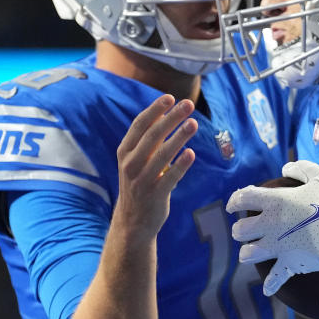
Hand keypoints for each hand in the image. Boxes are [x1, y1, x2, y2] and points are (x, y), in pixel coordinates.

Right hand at [114, 94, 197, 239]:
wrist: (133, 221)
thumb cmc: (139, 184)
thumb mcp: (136, 160)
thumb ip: (148, 140)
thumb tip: (166, 113)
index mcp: (125, 152)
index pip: (140, 125)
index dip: (155, 110)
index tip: (170, 97)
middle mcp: (130, 164)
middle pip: (152, 135)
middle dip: (171, 118)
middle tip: (188, 104)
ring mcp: (141, 180)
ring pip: (162, 154)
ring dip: (179, 137)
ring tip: (193, 124)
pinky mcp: (155, 195)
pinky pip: (169, 177)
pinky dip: (180, 165)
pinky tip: (191, 153)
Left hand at [227, 161, 318, 295]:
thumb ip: (299, 169)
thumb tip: (285, 169)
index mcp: (276, 201)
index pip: (243, 199)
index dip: (235, 201)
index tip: (233, 205)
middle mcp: (272, 225)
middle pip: (240, 231)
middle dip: (240, 229)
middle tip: (246, 229)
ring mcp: (280, 246)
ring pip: (248, 254)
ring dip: (247, 252)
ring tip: (251, 251)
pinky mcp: (292, 263)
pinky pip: (276, 277)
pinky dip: (271, 284)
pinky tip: (267, 289)